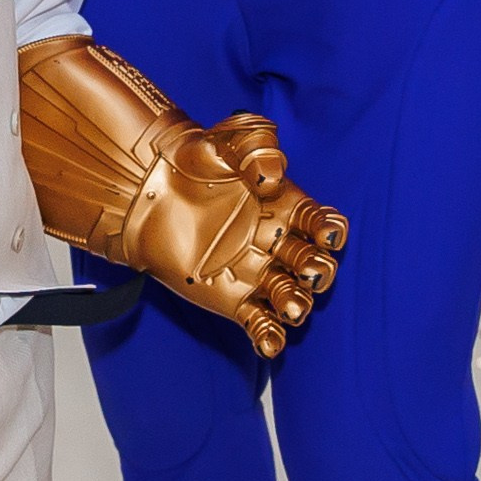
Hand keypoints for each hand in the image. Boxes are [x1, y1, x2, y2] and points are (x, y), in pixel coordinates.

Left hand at [17, 38, 347, 358]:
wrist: (150, 185)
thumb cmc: (195, 157)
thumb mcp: (229, 137)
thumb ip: (257, 148)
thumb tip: (273, 180)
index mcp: (287, 206)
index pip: (321, 223)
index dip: (330, 231)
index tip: (325, 235)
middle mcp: (278, 242)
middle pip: (313, 264)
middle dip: (319, 272)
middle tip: (310, 274)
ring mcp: (256, 273)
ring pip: (289, 296)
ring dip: (296, 305)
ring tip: (290, 308)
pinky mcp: (232, 299)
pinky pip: (258, 322)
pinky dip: (269, 337)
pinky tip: (270, 343)